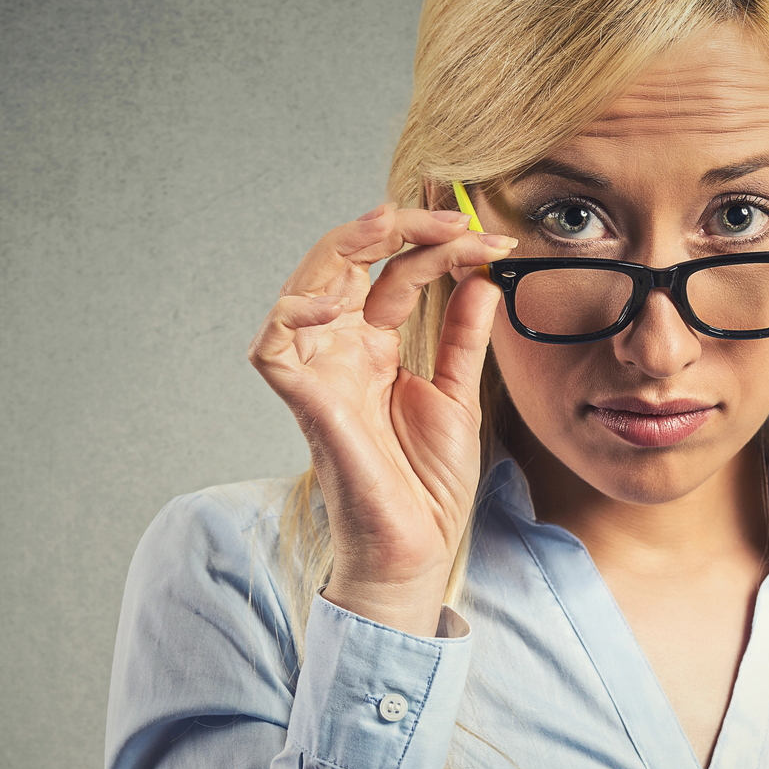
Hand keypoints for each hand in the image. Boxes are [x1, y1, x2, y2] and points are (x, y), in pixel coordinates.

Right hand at [248, 204, 515, 634]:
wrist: (420, 550)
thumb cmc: (428, 486)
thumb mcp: (459, 395)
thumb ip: (463, 336)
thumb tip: (481, 277)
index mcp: (376, 347)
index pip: (395, 272)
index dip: (439, 245)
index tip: (493, 239)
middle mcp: (342, 350)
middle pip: (347, 262)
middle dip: (396, 227)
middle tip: (452, 218)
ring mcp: (321, 373)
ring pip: (305, 283)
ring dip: (349, 245)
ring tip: (398, 226)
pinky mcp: (306, 403)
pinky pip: (274, 344)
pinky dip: (295, 309)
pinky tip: (340, 291)